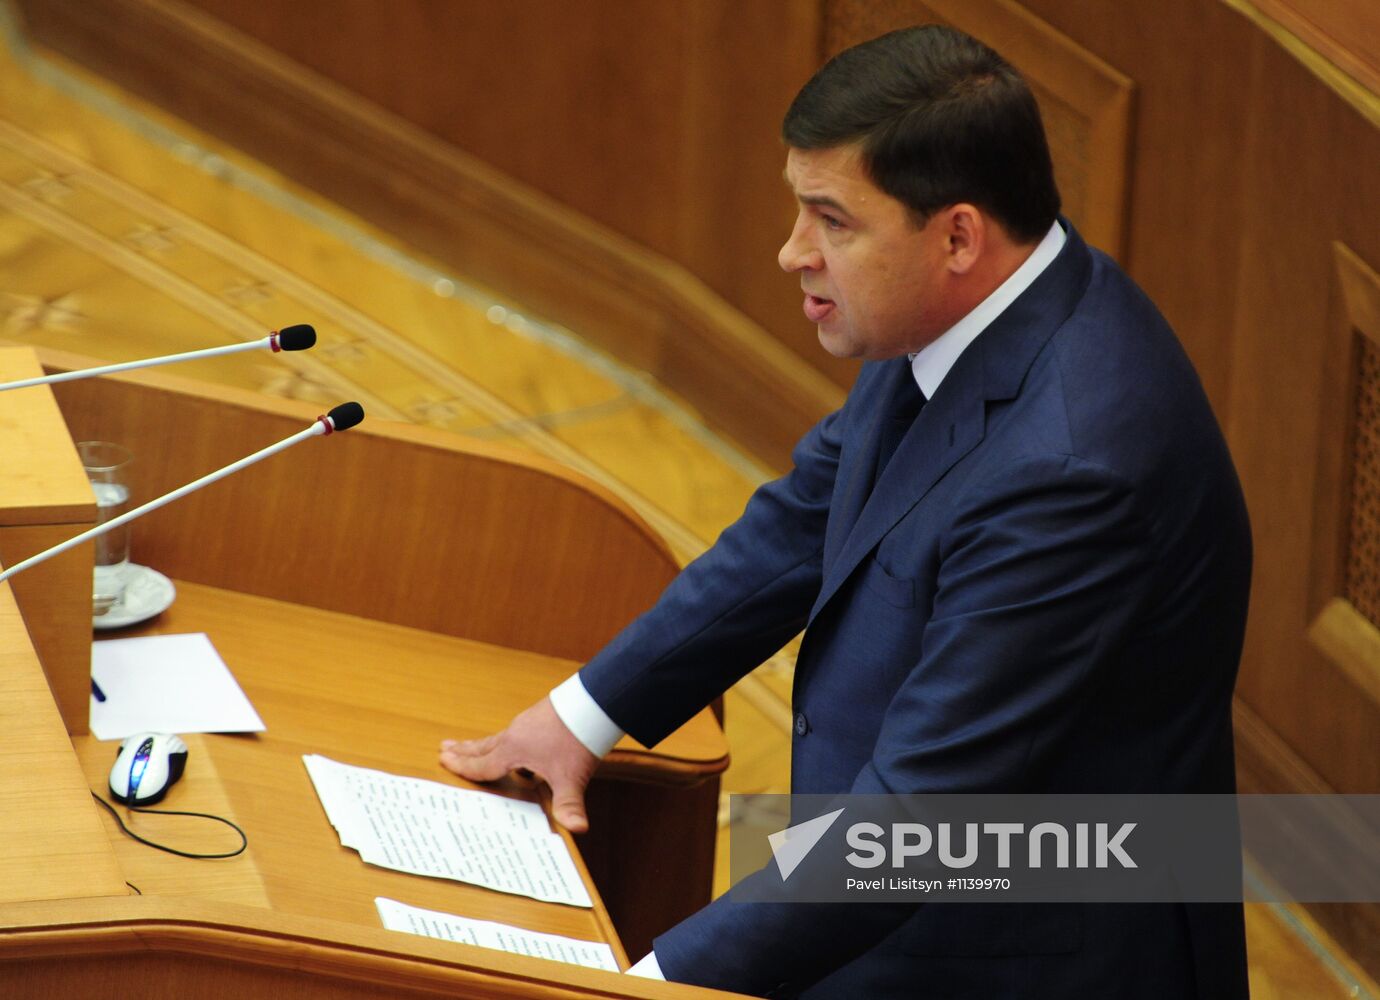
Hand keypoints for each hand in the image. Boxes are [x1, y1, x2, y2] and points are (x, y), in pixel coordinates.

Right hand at [440, 697, 598, 833]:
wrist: (594, 701)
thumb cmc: (578, 738)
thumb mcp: (572, 777)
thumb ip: (570, 804)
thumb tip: (576, 829)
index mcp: (514, 750)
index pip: (483, 763)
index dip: (463, 766)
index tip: (443, 760)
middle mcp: (516, 733)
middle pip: (485, 745)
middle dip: (465, 750)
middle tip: (444, 747)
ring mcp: (529, 722)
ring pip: (501, 737)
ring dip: (485, 744)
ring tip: (475, 746)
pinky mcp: (542, 715)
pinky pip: (518, 732)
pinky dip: (510, 740)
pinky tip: (520, 745)